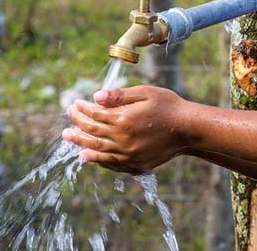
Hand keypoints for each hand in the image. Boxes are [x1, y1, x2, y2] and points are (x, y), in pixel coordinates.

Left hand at [62, 86, 187, 173]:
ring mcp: (127, 154)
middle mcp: (122, 139)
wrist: (188, 129)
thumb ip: (119, 96)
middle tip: (67, 119)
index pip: (94, 114)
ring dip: (80, 142)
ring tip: (69, 137)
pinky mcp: (135, 164)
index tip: (75, 103)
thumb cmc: (169, 106)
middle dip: (77, 124)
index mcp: (123, 120)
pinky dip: (96, 159)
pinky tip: (88, 155)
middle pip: (92, 132)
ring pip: (96, 149)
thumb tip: (95, 97)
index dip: (82, 108)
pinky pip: (110, 163)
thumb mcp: (146, 93)